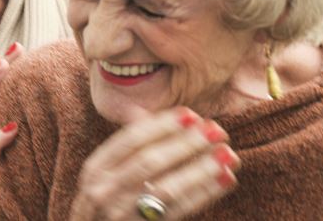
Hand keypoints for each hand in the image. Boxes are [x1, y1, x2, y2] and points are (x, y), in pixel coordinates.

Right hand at [70, 107, 240, 220]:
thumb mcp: (107, 174)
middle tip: (216, 129)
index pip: (130, 140)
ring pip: (167, 188)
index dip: (161, 125)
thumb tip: (147, 112)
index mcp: (95, 169)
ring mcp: (121, 214)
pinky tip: (225, 179)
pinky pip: (179, 210)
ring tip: (227, 154)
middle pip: (149, 162)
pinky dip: (205, 193)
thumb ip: (128, 147)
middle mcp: (103, 191)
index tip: (190, 113)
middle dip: (185, 143)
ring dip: (200, 169)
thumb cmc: (109, 202)